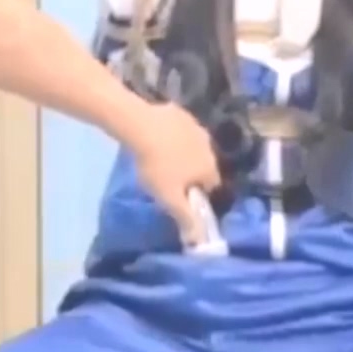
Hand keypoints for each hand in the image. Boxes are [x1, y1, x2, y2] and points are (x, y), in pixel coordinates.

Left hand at [120, 100, 222, 244]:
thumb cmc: (156, 166)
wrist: (140, 126)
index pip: (212, 186)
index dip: (197, 193)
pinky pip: (180, 128)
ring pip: (193, 146)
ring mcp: (196, 126)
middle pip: (204, 165)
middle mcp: (209, 147)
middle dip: (191, 172)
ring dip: (182, 152)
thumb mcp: (169, 198)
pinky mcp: (181, 112)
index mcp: (209, 167)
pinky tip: (155, 137)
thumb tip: (198, 239)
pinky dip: (172, 134)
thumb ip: (185, 218)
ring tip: (160, 157)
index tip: (180, 196)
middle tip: (167, 178)